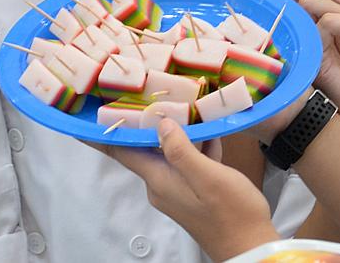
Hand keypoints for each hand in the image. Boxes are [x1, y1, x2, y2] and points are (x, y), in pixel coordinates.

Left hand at [105, 119, 277, 259]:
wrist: (250, 247)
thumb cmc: (232, 212)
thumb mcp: (208, 177)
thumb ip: (181, 150)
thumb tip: (160, 123)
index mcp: (158, 180)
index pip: (122, 151)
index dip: (104, 132)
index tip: (89, 114)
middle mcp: (161, 185)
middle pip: (146, 146)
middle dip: (149, 121)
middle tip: (153, 92)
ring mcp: (177, 189)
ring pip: (170, 152)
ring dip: (179, 132)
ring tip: (189, 105)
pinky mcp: (192, 192)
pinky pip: (187, 162)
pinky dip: (196, 147)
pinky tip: (212, 134)